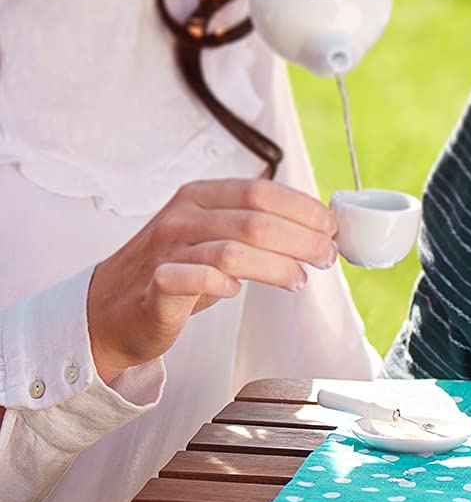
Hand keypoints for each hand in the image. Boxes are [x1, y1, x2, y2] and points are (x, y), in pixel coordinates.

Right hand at [87, 179, 338, 384]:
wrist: (108, 310)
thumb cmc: (173, 270)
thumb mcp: (213, 234)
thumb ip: (253, 225)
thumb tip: (317, 228)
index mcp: (200, 196)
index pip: (261, 191)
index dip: (303, 208)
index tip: (331, 227)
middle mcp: (181, 216)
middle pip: (255, 220)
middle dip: (302, 238)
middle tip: (326, 257)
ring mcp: (164, 250)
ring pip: (233, 250)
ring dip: (277, 265)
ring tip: (299, 279)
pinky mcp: (153, 287)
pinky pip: (190, 278)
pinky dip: (220, 283)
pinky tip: (239, 292)